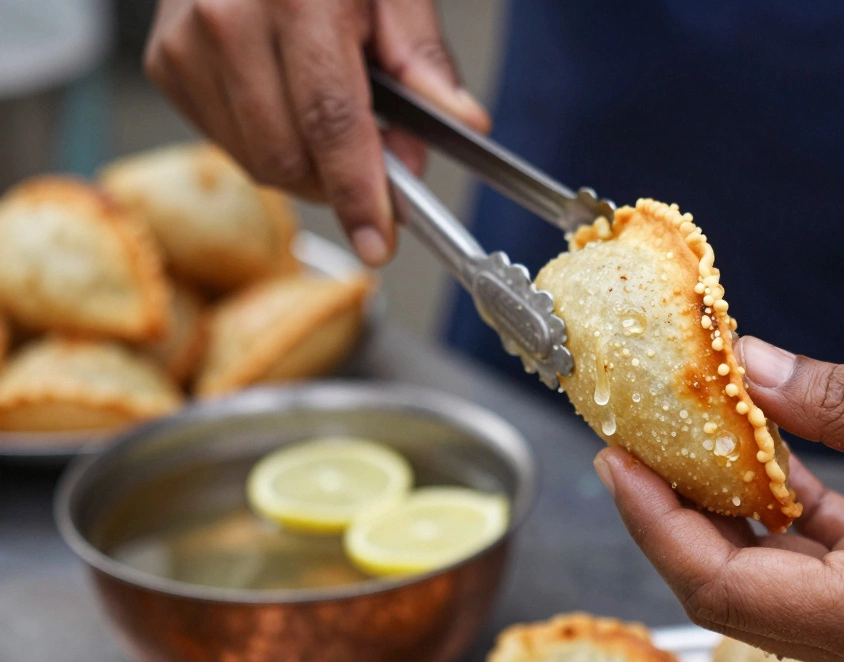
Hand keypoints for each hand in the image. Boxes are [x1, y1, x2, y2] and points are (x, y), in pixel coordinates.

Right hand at [145, 0, 489, 265]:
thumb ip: (422, 58)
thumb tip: (461, 124)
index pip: (331, 123)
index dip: (360, 193)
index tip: (379, 242)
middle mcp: (228, 21)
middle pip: (290, 157)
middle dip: (342, 180)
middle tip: (381, 158)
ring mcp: (186, 45)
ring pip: (258, 160)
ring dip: (308, 163)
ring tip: (332, 111)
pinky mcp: (165, 65)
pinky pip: (228, 143)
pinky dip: (269, 142)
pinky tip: (286, 99)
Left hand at [593, 337, 843, 661]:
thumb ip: (841, 400)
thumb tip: (749, 368)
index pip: (720, 579)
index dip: (653, 518)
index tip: (615, 456)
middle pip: (733, 582)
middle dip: (677, 509)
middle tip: (637, 438)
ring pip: (771, 572)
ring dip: (728, 505)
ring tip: (686, 435)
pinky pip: (820, 561)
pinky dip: (785, 509)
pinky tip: (763, 450)